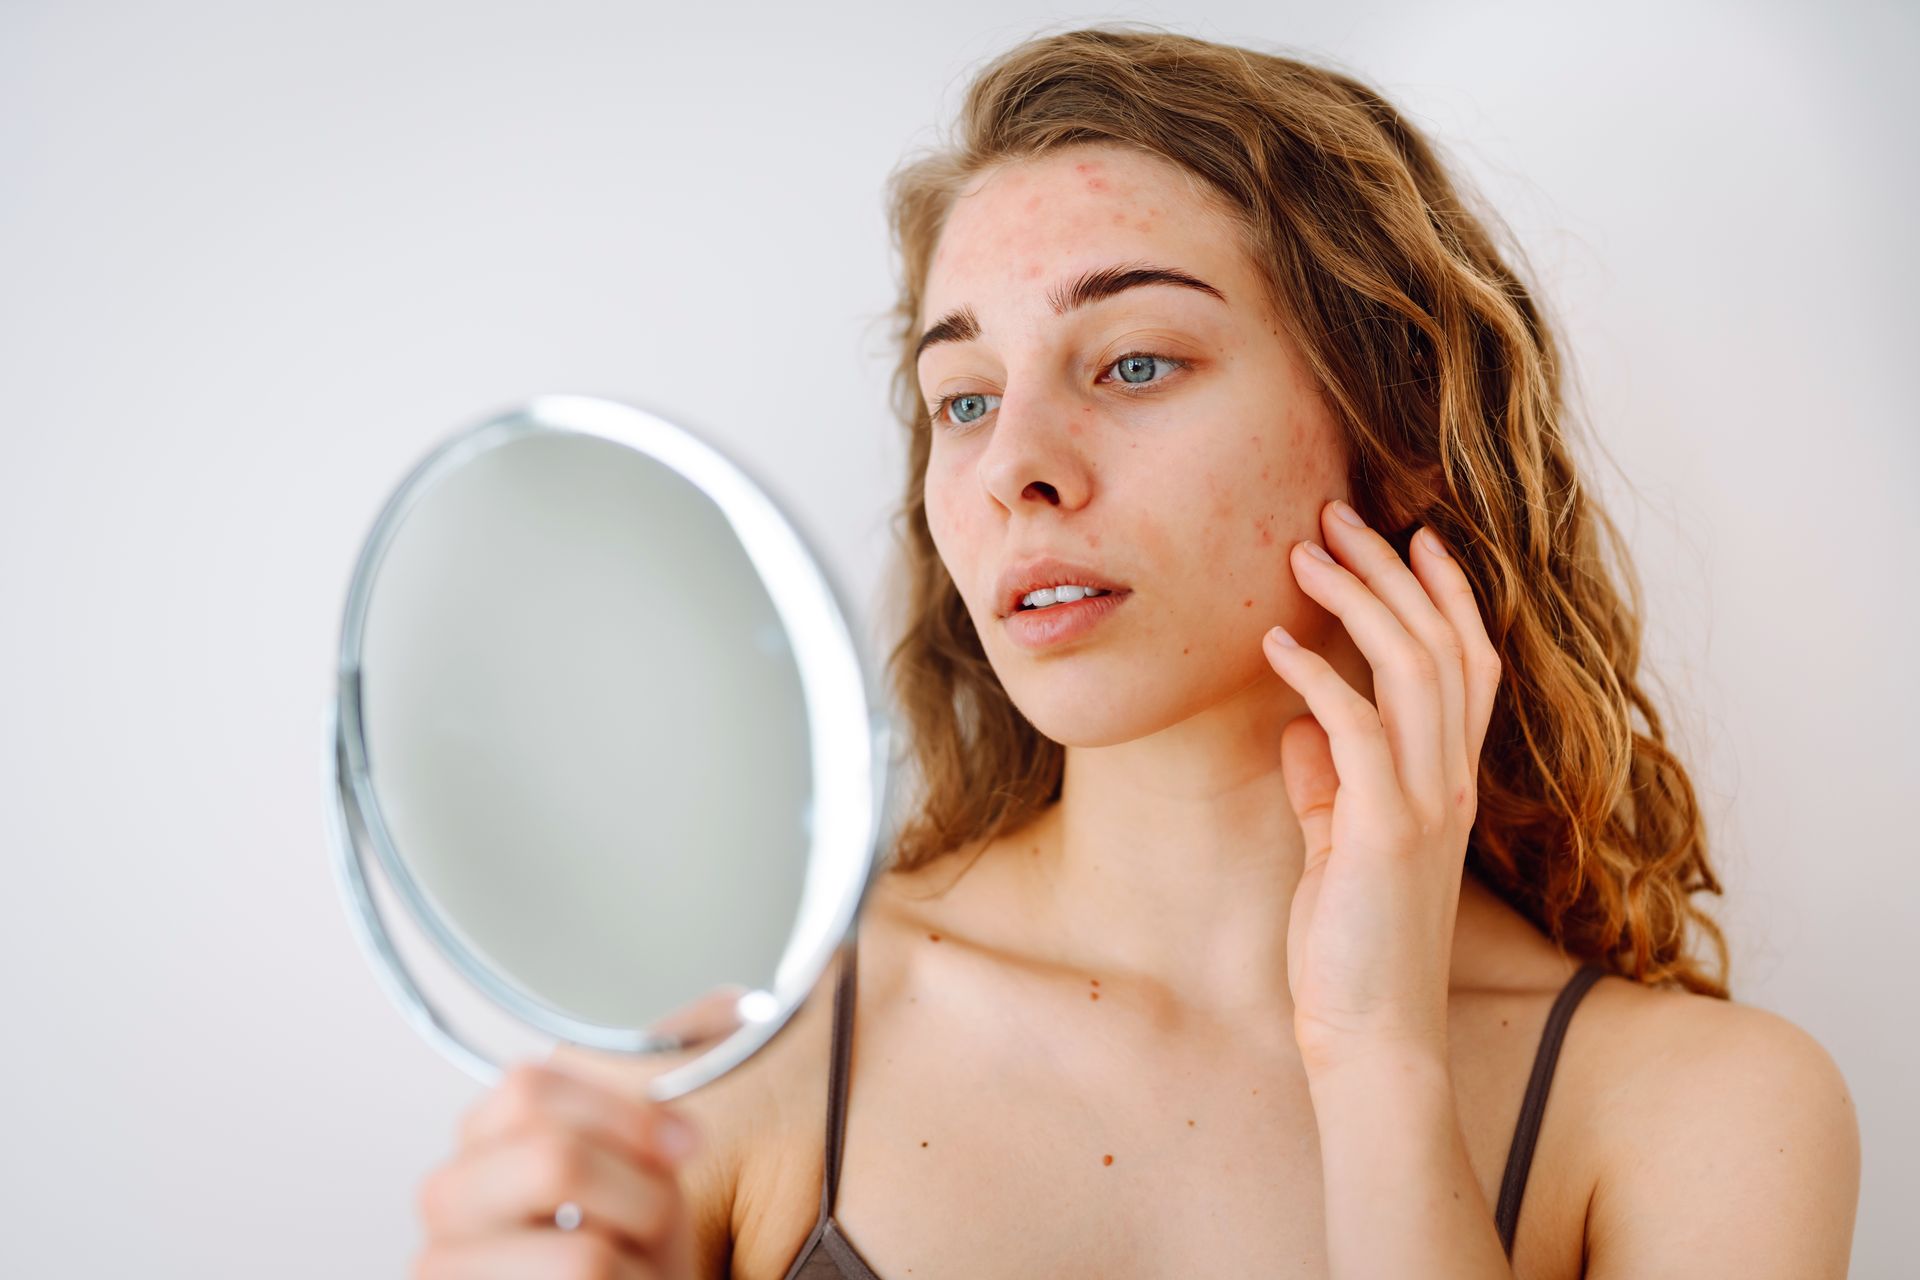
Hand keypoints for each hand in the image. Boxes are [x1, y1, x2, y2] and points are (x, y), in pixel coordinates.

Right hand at [414, 1060, 700, 1278]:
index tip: (685, 1143)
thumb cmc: (634, 1261)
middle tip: (654, 1228)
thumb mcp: (648, 1175)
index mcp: (483, 1140)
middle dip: (638, 1198)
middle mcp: (447, 1197)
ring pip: (583, 1255)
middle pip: (552, 1160)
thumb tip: (730, 1005)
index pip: (530, 1087)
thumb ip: (652, 1109)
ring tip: (632, 1271)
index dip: (625, 1114)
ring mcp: (445, 1265)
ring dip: (639, 1266)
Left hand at [1261, 498, 1501, 1076]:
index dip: (1447, 592)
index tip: (1412, 534)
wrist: (1370, 1035)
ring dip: (1356, 601)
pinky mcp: (1384, 832)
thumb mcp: (1340, 845)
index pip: (1469, 662)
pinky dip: (1317, 678)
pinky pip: (1354, 730)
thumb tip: (1300, 724)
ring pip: (1411, 670)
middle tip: (1340, 513)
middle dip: (1392, 570)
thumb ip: (1329, 783)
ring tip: (1305, 552)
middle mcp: (1452, 783)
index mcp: (1449, 782)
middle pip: (1440, 645)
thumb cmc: (1352, 944)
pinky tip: (1276, 644)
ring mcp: (1426, 805)